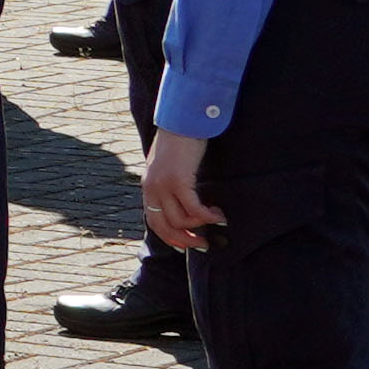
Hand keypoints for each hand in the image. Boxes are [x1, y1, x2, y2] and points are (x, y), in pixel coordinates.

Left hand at [140, 124, 216, 256]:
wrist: (181, 122)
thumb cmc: (179, 142)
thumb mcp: (169, 166)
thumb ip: (170, 183)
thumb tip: (183, 201)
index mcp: (149, 187)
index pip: (154, 221)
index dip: (169, 237)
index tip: (184, 245)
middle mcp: (152, 189)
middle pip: (164, 227)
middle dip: (185, 240)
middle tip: (204, 244)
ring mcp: (163, 186)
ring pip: (180, 221)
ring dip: (201, 226)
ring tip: (217, 219)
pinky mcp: (178, 181)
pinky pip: (193, 209)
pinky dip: (207, 216)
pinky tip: (219, 214)